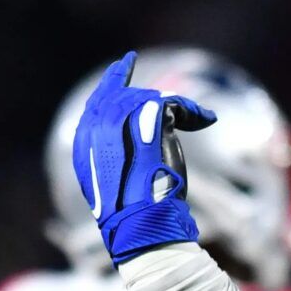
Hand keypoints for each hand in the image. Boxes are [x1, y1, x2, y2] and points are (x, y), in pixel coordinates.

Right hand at [70, 51, 216, 262]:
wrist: (143, 227)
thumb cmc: (136, 215)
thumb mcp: (119, 182)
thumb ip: (117, 154)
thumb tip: (134, 142)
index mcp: (84, 143)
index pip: (97, 102)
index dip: (113, 82)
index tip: (124, 64)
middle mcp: (96, 129)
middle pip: (122, 96)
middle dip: (149, 98)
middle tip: (172, 101)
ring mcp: (119, 125)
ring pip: (148, 99)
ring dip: (174, 110)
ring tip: (194, 121)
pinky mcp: (147, 124)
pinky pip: (171, 103)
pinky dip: (192, 110)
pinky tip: (206, 120)